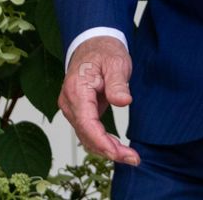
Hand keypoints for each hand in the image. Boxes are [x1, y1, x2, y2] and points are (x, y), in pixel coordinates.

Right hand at [58, 35, 139, 165]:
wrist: (93, 44)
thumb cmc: (104, 52)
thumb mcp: (116, 62)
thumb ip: (118, 82)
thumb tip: (123, 101)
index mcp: (77, 90)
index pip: (87, 124)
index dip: (102, 142)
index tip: (120, 153)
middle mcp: (69, 102)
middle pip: (86, 134)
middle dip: (108, 150)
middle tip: (133, 158)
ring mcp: (72, 108)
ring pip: (86, 136)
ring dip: (106, 149)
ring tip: (130, 156)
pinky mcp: (78, 111)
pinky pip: (88, 131)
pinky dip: (102, 141)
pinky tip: (117, 148)